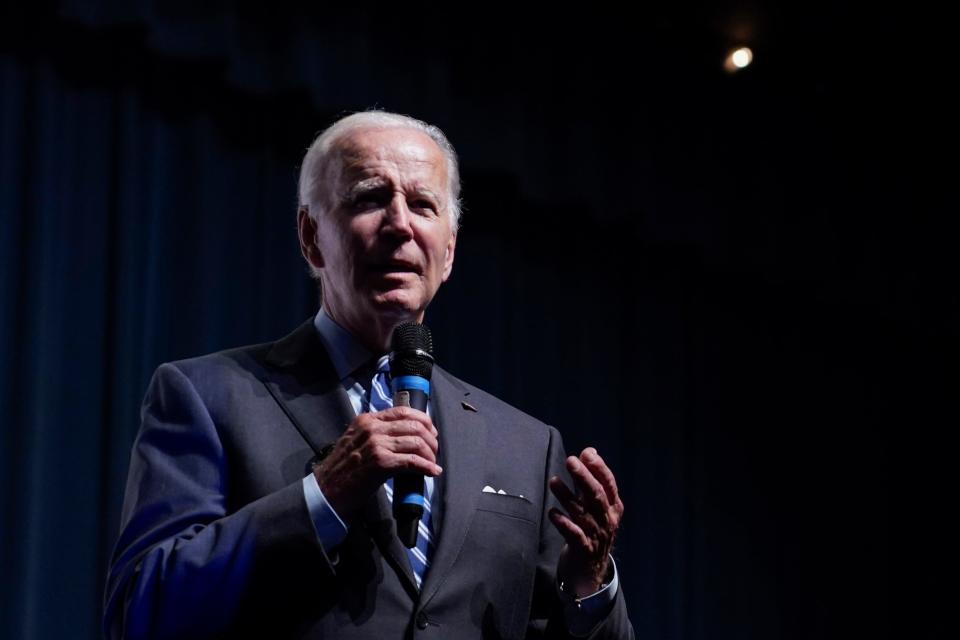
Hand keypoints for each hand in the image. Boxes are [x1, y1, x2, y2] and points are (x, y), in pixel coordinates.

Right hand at [314, 406, 441, 517]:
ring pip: (416, 441)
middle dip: (430, 438)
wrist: (326, 491)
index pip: (402, 411)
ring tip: (432, 463)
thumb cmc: (343, 470)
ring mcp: (376, 444)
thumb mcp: (356, 441)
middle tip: (434, 450)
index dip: (422, 420)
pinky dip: (426, 466)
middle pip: (414, 425)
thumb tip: (405, 436)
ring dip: (430, 453)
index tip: (430, 431)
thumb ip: (377, 433)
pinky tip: (432, 471)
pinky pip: (412, 461)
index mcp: (366, 420)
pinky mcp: (380, 463)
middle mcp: (371, 428)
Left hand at [548, 447, 623, 596]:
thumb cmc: (591, 530)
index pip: (609, 484)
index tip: (586, 454)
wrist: (590, 571)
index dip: (599, 468)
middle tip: (571, 461)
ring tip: (553, 482)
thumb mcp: (595, 506)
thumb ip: (591, 480)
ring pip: (582, 513)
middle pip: (597, 496)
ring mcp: (596, 536)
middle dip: (584, 477)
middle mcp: (607, 520)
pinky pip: (573, 535)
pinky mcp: (583, 550)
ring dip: (567, 496)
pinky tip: (552, 513)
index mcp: (613, 507)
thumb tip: (589, 451)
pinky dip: (563, 523)